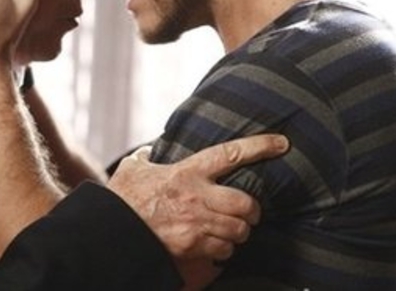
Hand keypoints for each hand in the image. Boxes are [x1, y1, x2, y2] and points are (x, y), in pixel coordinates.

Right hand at [106, 134, 288, 288]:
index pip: (231, 153)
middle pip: (246, 202)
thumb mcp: (134, 168)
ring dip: (239, 232)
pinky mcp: (193, 246)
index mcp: (188, 171)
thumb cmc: (123, 198)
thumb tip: (151, 149)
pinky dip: (224, 250)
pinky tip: (216, 246)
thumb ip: (147, 156)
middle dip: (253, 210)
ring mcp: (197, 223)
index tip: (282, 143)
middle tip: (250, 212)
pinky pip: (224, 251)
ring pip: (239, 230)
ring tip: (232, 230)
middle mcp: (198, 196)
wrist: (113, 230)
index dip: (260, 146)